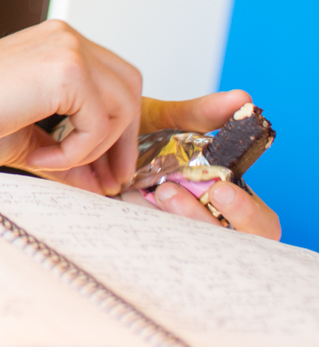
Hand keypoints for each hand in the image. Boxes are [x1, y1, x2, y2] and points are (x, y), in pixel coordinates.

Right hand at [0, 19, 141, 194]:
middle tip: (109, 179)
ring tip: (48, 163)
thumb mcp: (27, 141)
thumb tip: (97, 182)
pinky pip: (98, 124)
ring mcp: (70, 49)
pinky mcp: (67, 70)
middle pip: (131, 88)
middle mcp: (67, 39)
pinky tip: (36, 156)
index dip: (120, 127)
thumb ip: (67, 156)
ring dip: (94, 149)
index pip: (114, 81)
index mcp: (56, 45)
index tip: (110, 167)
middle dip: (125, 139)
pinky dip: (74, 152)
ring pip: (122, 107)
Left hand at [132, 89, 281, 239]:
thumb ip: (202, 115)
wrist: (87, 141)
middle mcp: (207, 220)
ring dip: (174, 221)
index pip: (260, 224)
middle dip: (205, 221)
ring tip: (155, 191)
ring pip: (192, 249)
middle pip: (229, 246)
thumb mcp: (167, 122)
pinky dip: (145, 224)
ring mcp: (178, 234)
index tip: (222, 190)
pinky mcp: (147, 239)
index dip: (247, 213)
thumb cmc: (133, 135)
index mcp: (228, 197)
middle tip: (173, 192)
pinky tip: (129, 198)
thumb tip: (243, 98)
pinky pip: (155, 246)